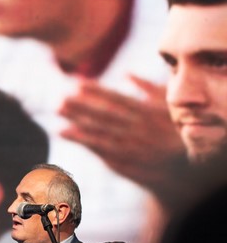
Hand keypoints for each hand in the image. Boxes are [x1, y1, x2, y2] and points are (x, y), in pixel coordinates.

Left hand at [59, 77, 185, 190]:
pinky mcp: (126, 162)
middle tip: (59, 100)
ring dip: (76, 124)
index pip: (118, 100)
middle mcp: (138, 130)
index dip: (97, 91)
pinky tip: (66, 132)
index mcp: (148, 113)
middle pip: (104, 116)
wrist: (185, 169)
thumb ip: (148, 88)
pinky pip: (101, 151)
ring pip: (99, 134)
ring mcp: (131, 147)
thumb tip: (126, 73)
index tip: (77, 83)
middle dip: (81, 107)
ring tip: (57, 113)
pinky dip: (83, 141)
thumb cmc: (175, 131)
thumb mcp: (169, 106)